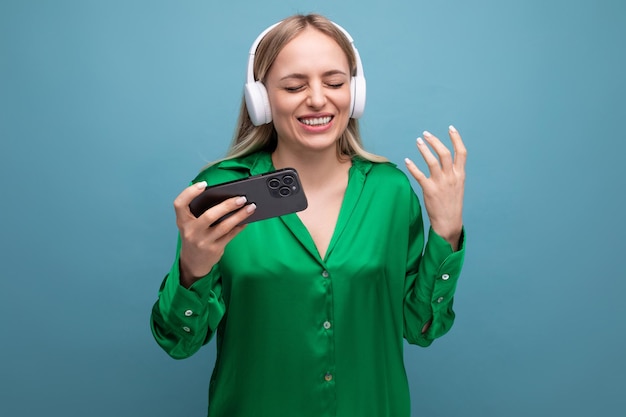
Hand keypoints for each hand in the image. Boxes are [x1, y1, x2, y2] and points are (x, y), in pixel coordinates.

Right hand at [173, 181, 256, 286]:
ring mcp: (203, 242)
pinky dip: (240, 226)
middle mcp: (191, 232)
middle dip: (227, 205)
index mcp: (182, 221)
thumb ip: (199, 212)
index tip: (203, 184)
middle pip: (209, 215)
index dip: (189, 192)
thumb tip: (225, 197)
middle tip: (241, 198)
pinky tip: (247, 219)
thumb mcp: (190, 225)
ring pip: (224, 226)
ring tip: (251, 207)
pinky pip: (231, 235)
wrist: (193, 262)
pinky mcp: (214, 249)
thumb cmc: (194, 236)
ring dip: (240, 215)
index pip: (179, 204)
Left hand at [405, 125, 465, 249]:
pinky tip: (407, 161)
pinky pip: (419, 175)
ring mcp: (441, 184)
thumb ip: (454, 173)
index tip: (451, 128)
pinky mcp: (430, 190)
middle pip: (445, 154)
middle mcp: (452, 177)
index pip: (461, 153)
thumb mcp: (458, 186)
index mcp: (460, 175)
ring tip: (418, 141)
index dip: (456, 139)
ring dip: (424, 150)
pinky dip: (412, 167)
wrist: (449, 222)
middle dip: (435, 141)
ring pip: (432, 162)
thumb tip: (447, 160)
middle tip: (426, 134)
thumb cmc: (452, 203)